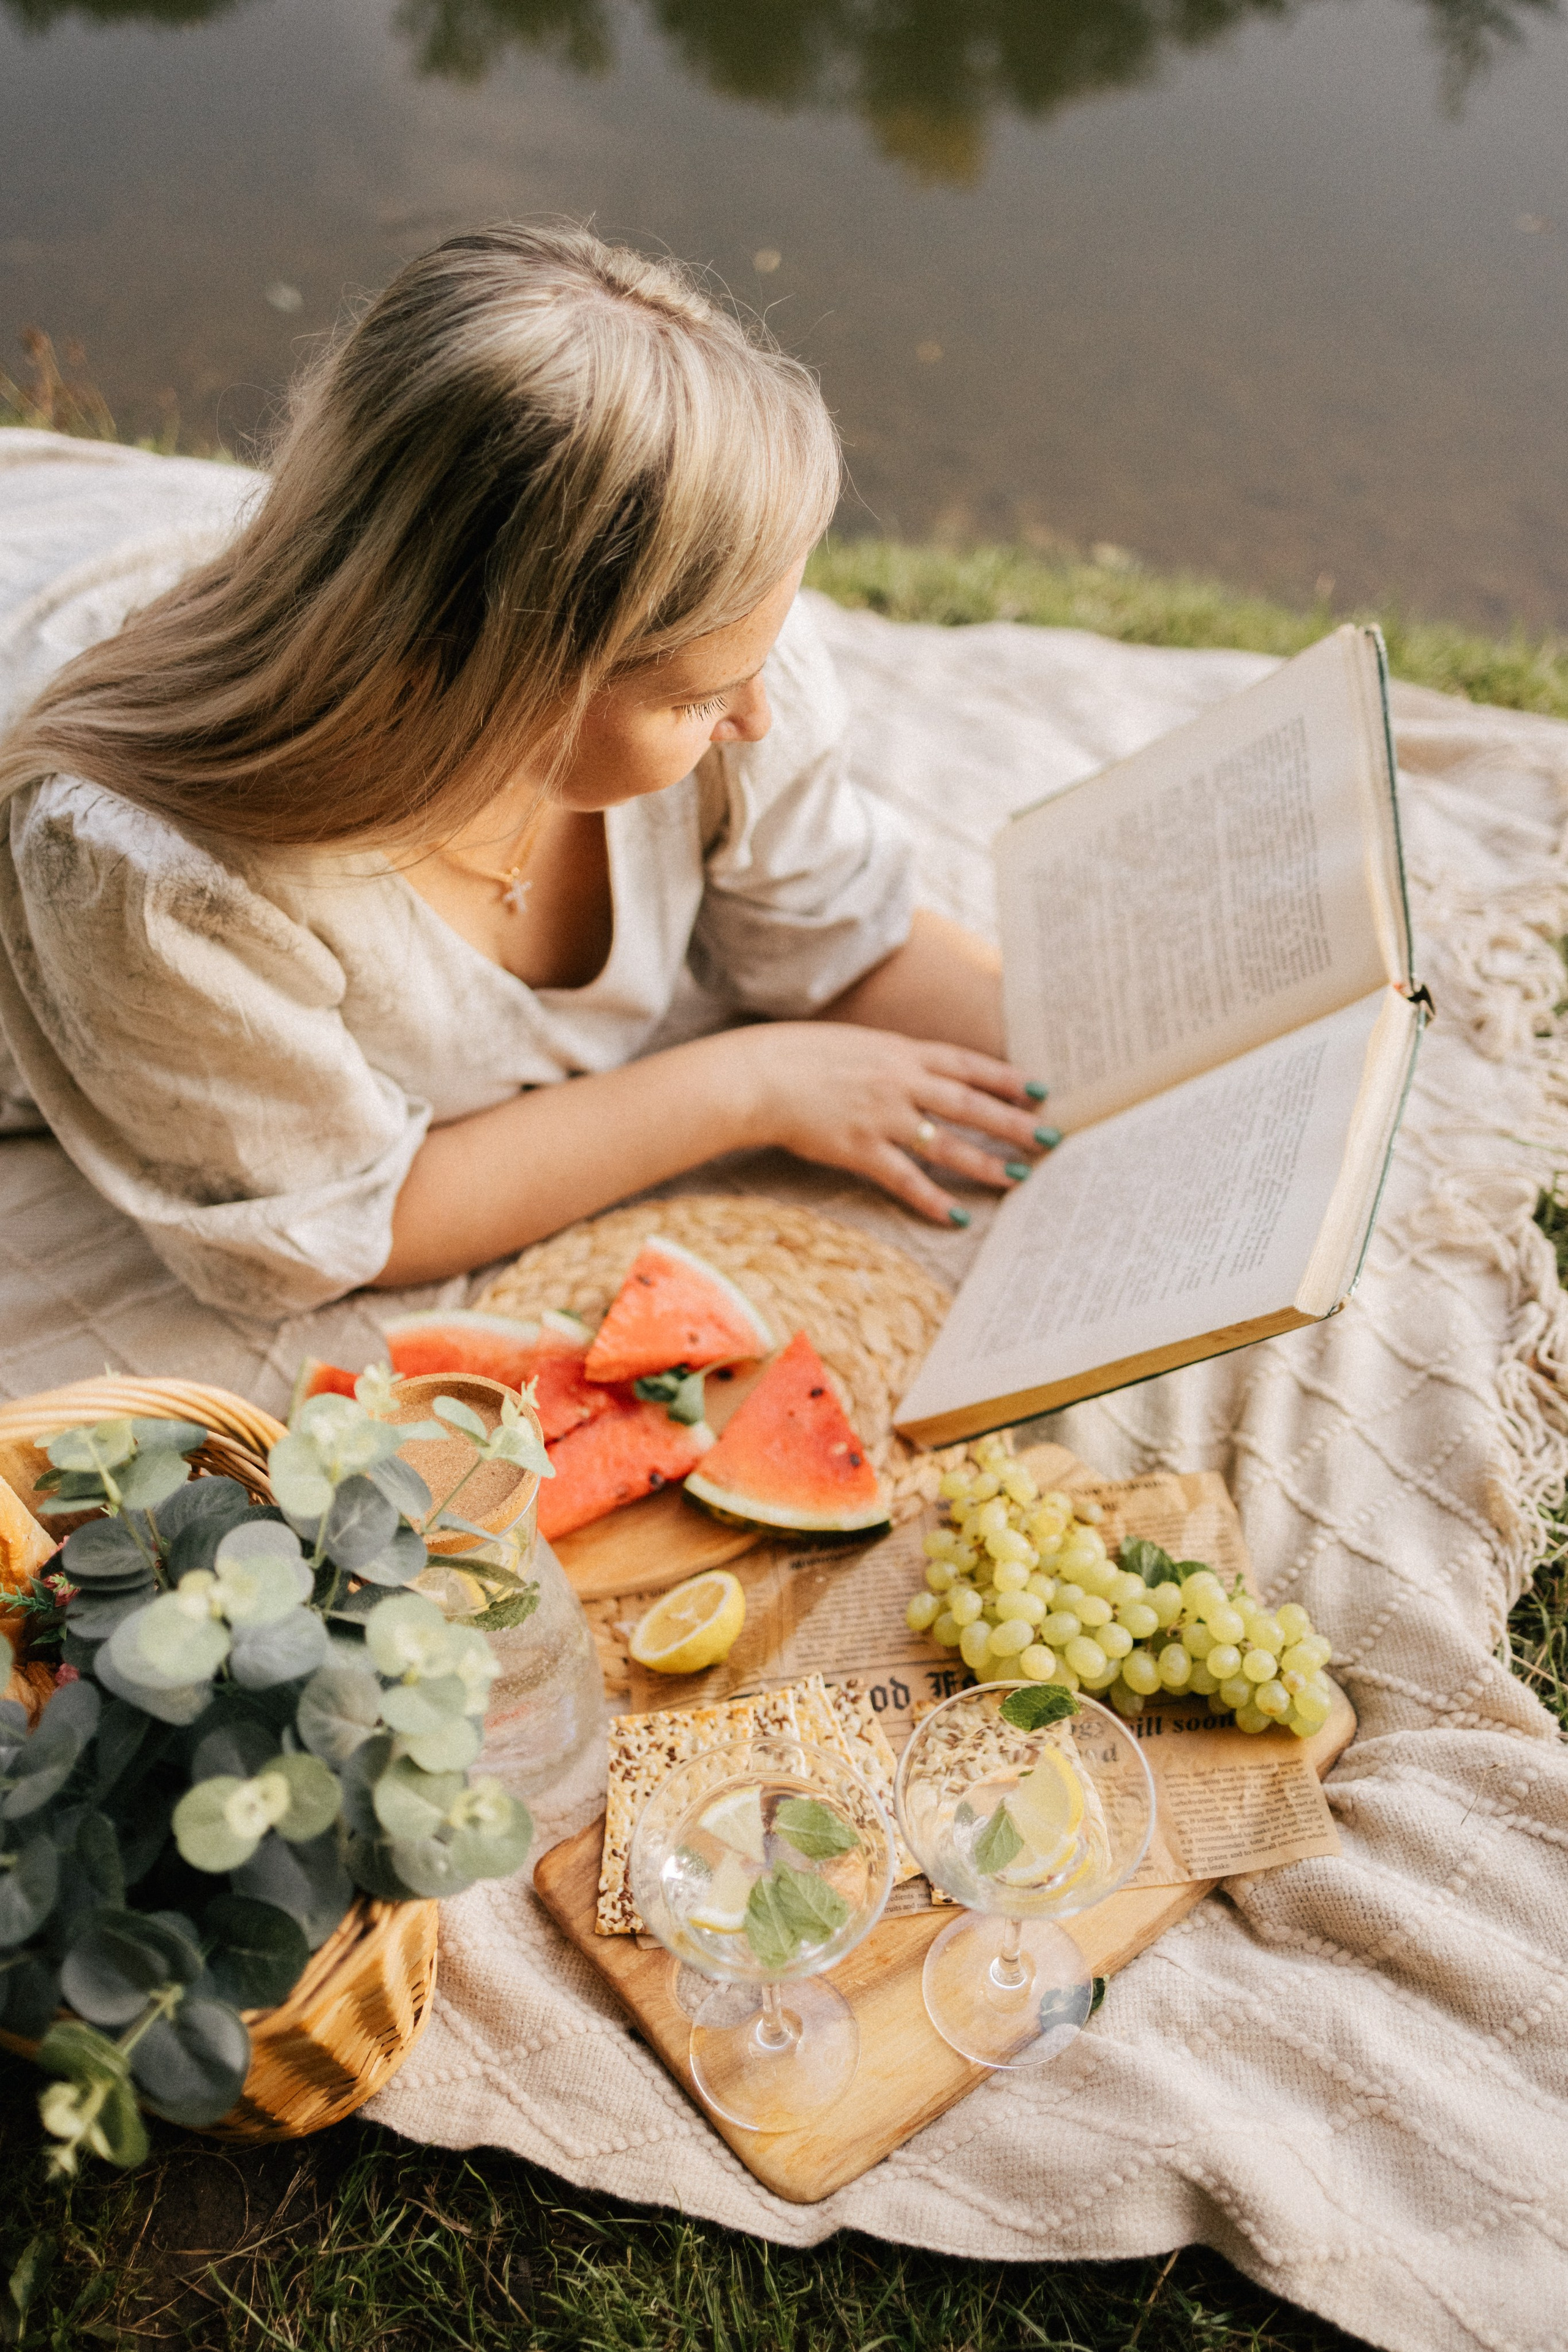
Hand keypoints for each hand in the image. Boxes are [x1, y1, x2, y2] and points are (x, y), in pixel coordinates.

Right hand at [729, 1022, 1053, 1223]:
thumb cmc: (799, 1056)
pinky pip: (906, 1180)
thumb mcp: (856, 1043)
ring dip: (987, 1163)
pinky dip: (933, 1200)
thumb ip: (892, 1059)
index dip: (1006, 1078)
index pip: (968, 1064)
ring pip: (948, 1144)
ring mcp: (882, 1117)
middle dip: (1014, 1123)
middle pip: (971, 1105)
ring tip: (1019, 1178)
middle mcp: (900, 1082)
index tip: (1040, 1090)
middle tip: (1051, 1138)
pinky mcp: (860, 1149)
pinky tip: (957, 1217)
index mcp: (901, 1052)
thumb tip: (919, 1072)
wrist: (757, 1075)